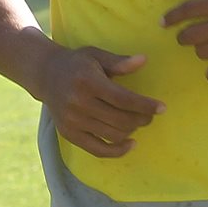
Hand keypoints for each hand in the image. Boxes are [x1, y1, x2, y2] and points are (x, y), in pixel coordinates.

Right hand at [39, 46, 164, 157]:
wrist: (45, 74)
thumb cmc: (77, 63)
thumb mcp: (97, 55)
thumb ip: (119, 61)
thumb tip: (143, 60)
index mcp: (88, 83)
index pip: (123, 99)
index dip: (145, 105)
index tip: (162, 108)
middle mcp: (78, 104)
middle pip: (120, 119)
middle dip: (141, 119)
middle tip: (151, 115)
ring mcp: (72, 121)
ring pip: (111, 135)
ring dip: (131, 131)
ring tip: (139, 123)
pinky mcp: (68, 134)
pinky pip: (96, 149)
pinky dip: (116, 151)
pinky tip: (131, 144)